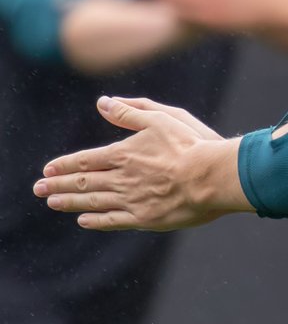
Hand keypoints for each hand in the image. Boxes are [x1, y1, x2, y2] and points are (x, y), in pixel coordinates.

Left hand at [36, 96, 250, 230]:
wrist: (213, 177)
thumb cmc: (192, 144)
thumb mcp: (162, 118)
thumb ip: (130, 111)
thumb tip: (103, 102)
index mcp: (124, 154)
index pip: (86, 160)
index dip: (65, 164)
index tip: (48, 168)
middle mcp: (122, 178)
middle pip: (84, 182)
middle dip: (58, 185)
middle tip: (39, 188)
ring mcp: (132, 200)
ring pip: (93, 202)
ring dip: (70, 203)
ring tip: (53, 202)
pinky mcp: (145, 218)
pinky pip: (113, 221)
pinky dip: (96, 221)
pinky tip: (84, 220)